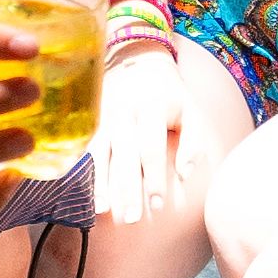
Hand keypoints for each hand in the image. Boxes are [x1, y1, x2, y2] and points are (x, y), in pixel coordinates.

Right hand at [88, 25, 200, 226]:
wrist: (137, 57)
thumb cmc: (169, 93)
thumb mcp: (190, 110)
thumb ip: (193, 142)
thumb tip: (184, 174)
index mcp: (151, 108)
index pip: (151, 149)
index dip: (154, 178)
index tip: (158, 204)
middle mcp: (124, 112)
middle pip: (125, 156)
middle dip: (128, 190)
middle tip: (131, 219)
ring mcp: (103, 115)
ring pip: (101, 154)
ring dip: (102, 184)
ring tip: (104, 211)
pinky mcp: (90, 120)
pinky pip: (86, 149)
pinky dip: (85, 171)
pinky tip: (84, 191)